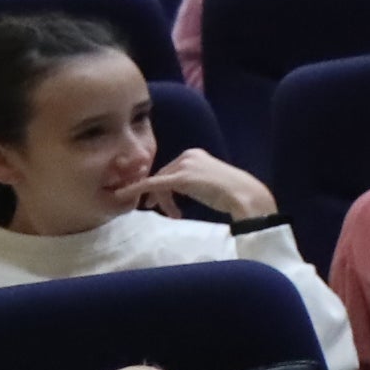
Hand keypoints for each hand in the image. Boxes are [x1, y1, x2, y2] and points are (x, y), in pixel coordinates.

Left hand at [140, 151, 279, 220]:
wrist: (245, 196)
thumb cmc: (235, 194)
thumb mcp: (211, 183)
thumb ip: (196, 182)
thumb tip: (189, 190)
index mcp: (196, 154)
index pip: (172, 170)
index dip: (165, 187)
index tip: (163, 201)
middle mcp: (188, 155)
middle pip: (163, 175)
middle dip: (161, 195)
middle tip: (166, 212)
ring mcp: (183, 166)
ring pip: (158, 182)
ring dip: (161, 200)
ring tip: (173, 215)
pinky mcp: (180, 178)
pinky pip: (151, 184)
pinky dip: (136, 190)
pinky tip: (124, 195)